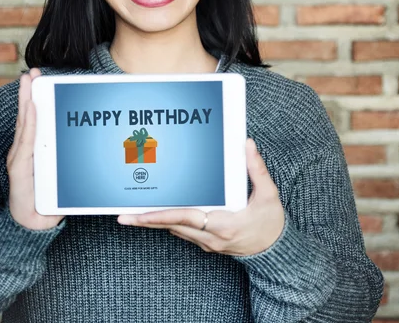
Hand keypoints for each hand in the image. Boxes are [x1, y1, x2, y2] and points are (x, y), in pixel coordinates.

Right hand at [7, 68, 64, 230]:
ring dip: (27, 101)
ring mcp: (20, 159)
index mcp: (35, 151)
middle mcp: (25, 151)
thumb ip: (72, 166)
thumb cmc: (49, 202)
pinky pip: (26, 143)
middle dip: (29, 93)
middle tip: (33, 72)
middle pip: (28, 117)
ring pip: (25, 125)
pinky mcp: (19, 168)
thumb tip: (95, 152)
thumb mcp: (64, 180)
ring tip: (29, 81)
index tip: (39, 80)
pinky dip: (29, 124)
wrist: (33, 226)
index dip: (35, 100)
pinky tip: (32, 109)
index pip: (35, 121)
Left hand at [117, 138, 284, 256]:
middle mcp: (210, 237)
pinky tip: (159, 213)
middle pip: (172, 226)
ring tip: (133, 213)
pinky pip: (182, 231)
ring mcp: (207, 242)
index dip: (159, 215)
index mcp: (223, 224)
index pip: (184, 218)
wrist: (276, 253)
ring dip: (155, 221)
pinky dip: (169, 222)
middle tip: (122, 215)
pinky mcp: (207, 243)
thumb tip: (246, 145)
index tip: (139, 214)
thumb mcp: (269, 196)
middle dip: (146, 221)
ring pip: (174, 229)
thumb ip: (256, 170)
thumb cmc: (271, 224)